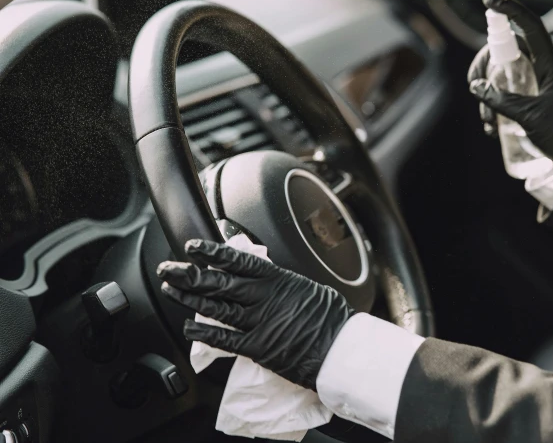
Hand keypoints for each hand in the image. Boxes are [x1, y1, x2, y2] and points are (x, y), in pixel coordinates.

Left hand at [157, 239, 354, 390]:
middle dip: (190, 274)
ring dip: (190, 298)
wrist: (340, 349)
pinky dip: (203, 332)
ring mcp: (259, 322)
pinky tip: (188, 326)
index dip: (212, 253)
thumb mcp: (307, 288)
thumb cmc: (330, 319)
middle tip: (169, 268)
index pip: (238, 261)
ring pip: (216, 307)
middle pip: (219, 282)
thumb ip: (281, 283)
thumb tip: (263, 278)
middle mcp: (264, 298)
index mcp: (278, 279)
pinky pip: (223, 338)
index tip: (193, 247)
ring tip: (171, 290)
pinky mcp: (257, 347)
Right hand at [468, 0, 552, 164]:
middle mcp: (545, 68)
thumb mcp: (529, 117)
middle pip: (507, 51)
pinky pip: (508, 91)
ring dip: (488, 95)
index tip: (489, 0)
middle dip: (485, 67)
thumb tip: (477, 87)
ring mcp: (539, 81)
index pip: (530, 27)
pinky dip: (496, 105)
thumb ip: (501, 100)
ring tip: (488, 124)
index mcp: (550, 65)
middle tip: (473, 86)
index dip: (510, 10)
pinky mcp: (534, 96)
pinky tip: (493, 128)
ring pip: (504, 74)